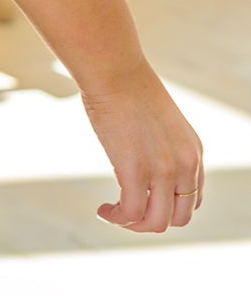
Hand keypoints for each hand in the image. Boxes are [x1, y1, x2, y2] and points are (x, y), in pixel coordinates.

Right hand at [80, 60, 204, 231]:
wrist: (114, 69)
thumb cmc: (128, 87)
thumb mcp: (159, 122)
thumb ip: (159, 146)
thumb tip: (140, 162)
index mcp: (193, 152)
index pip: (191, 200)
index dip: (166, 208)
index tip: (142, 201)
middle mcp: (185, 165)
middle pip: (178, 218)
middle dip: (150, 221)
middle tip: (124, 212)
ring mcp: (162, 170)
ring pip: (156, 223)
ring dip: (132, 225)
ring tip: (111, 213)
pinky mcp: (136, 171)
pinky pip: (131, 213)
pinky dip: (116, 218)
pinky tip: (103, 209)